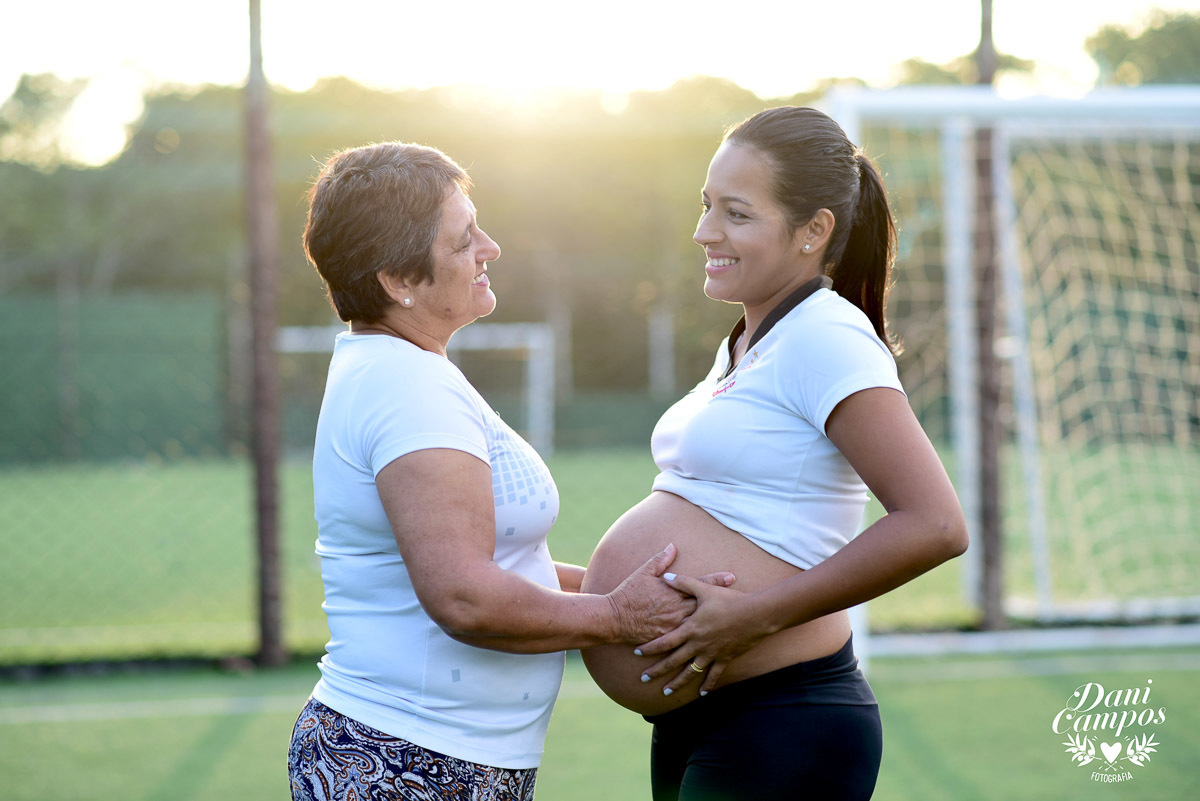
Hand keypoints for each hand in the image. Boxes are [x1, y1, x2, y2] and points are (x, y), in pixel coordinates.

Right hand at [605, 544, 735, 644]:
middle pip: (705, 605)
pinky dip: (701, 642)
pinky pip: (687, 642)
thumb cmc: (627, 594)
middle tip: (741, 599)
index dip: (716, 580)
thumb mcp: (643, 573)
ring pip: (699, 625)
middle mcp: (676, 610)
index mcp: (672, 592)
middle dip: (722, 601)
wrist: (614, 619)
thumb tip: (672, 547)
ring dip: (715, 622)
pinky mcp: (668, 639)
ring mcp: (674, 626)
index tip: (732, 577)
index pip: (698, 584)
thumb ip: (660, 561)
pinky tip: (714, 645)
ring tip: (733, 622)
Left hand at [634, 572, 764, 696]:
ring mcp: (711, 654)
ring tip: (666, 693)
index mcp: (691, 628)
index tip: (637, 652)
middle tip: (643, 678)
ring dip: (677, 683)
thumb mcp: (704, 589)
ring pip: (690, 672)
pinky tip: (701, 693)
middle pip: (673, 661)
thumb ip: (684, 583)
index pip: (665, 641)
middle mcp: (698, 644)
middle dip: (657, 670)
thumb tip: (666, 577)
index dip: (650, 647)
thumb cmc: (729, 601)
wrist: (755, 615)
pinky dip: (707, 685)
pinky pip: (714, 675)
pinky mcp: (725, 659)